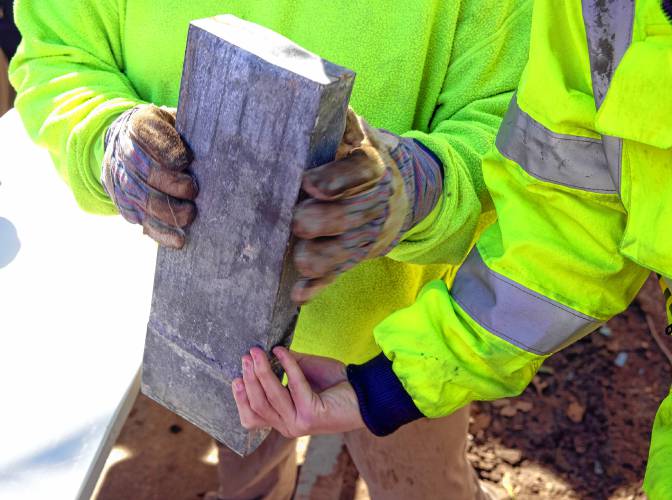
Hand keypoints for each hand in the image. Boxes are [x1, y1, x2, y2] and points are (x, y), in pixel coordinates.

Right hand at [101, 104, 197, 248]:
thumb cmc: (167, 134)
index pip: (147, 133)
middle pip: (145, 170)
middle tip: (193, 190)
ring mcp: (121, 180)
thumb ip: (192, 130)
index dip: (167, 148)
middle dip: (171, 183)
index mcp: (139, 125)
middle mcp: (124, 151)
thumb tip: (221, 147)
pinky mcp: (125, 205)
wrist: (128, 144)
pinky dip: (161, 232)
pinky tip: (179, 240)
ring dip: (167, 210)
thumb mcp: (176, 121)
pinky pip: (142, 221)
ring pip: (142, 198)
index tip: (187, 160)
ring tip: (190, 215)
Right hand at [232, 347, 364, 437]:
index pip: (252, 417)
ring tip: (257, 352)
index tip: (235, 376)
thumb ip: (284, 367)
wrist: (365, 393)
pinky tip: (283, 351)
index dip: (241, 398)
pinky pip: (293, 386)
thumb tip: (266, 352)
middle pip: (258, 405)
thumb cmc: (335, 383)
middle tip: (246, 356)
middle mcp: (288, 426)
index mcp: (283, 419)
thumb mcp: (303, 372)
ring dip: (262, 371)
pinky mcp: (310, 416)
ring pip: (270, 397)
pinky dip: (287, 366)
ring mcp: (298, 423)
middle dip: (249, 379)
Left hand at [291, 108, 441, 303]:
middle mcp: (375, 203)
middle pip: (348, 217)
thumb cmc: (361, 157)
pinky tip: (298, 292)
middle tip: (294, 219)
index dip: (335, 179)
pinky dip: (318, 286)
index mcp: (373, 166)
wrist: (398, 194)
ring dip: (317, 257)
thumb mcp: (358, 132)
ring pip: (342, 252)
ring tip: (296, 255)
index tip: (308, 183)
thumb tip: (304, 85)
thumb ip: (340, 119)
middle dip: (318, 221)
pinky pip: (338, 274)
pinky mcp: (357, 256)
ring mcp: (367, 234)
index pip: (360, 172)